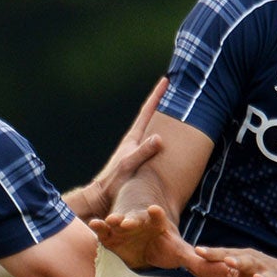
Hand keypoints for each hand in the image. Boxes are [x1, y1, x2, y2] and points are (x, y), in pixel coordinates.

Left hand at [64, 77, 165, 221]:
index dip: (156, 96)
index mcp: (133, 139)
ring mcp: (136, 150)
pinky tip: (167, 139)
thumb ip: (142, 152)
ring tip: (175, 110)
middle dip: (161, 103)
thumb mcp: (128, 165)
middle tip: (174, 90)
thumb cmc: (113, 182)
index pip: (147, 112)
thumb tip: (159, 138)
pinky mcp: (138, 160)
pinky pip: (153, 144)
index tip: (166, 81)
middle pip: (150, 117)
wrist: (101, 196)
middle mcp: (135, 141)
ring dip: (163, 120)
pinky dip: (162, 137)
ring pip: (152, 130)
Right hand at [88, 200, 207, 271]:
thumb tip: (230, 271)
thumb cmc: (163, 247)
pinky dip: (97, 227)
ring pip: (117, 221)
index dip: (156, 215)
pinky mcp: (109, 234)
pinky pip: (102, 229)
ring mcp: (123, 226)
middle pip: (136, 218)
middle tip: (127, 221)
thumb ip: (200, 263)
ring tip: (110, 221)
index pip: (158, 218)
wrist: (140, 243)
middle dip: (131, 219)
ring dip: (114, 220)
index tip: (154, 210)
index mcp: (157, 224)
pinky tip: (92, 225)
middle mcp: (139, 222)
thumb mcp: (180, 252)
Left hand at [186, 245, 276, 276]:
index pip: (228, 255)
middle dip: (239, 261)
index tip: (198, 251)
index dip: (214, 254)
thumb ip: (219, 269)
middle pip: (249, 262)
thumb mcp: (238, 272)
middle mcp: (261, 266)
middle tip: (227, 261)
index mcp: (247, 260)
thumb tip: (193, 265)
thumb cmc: (258, 275)